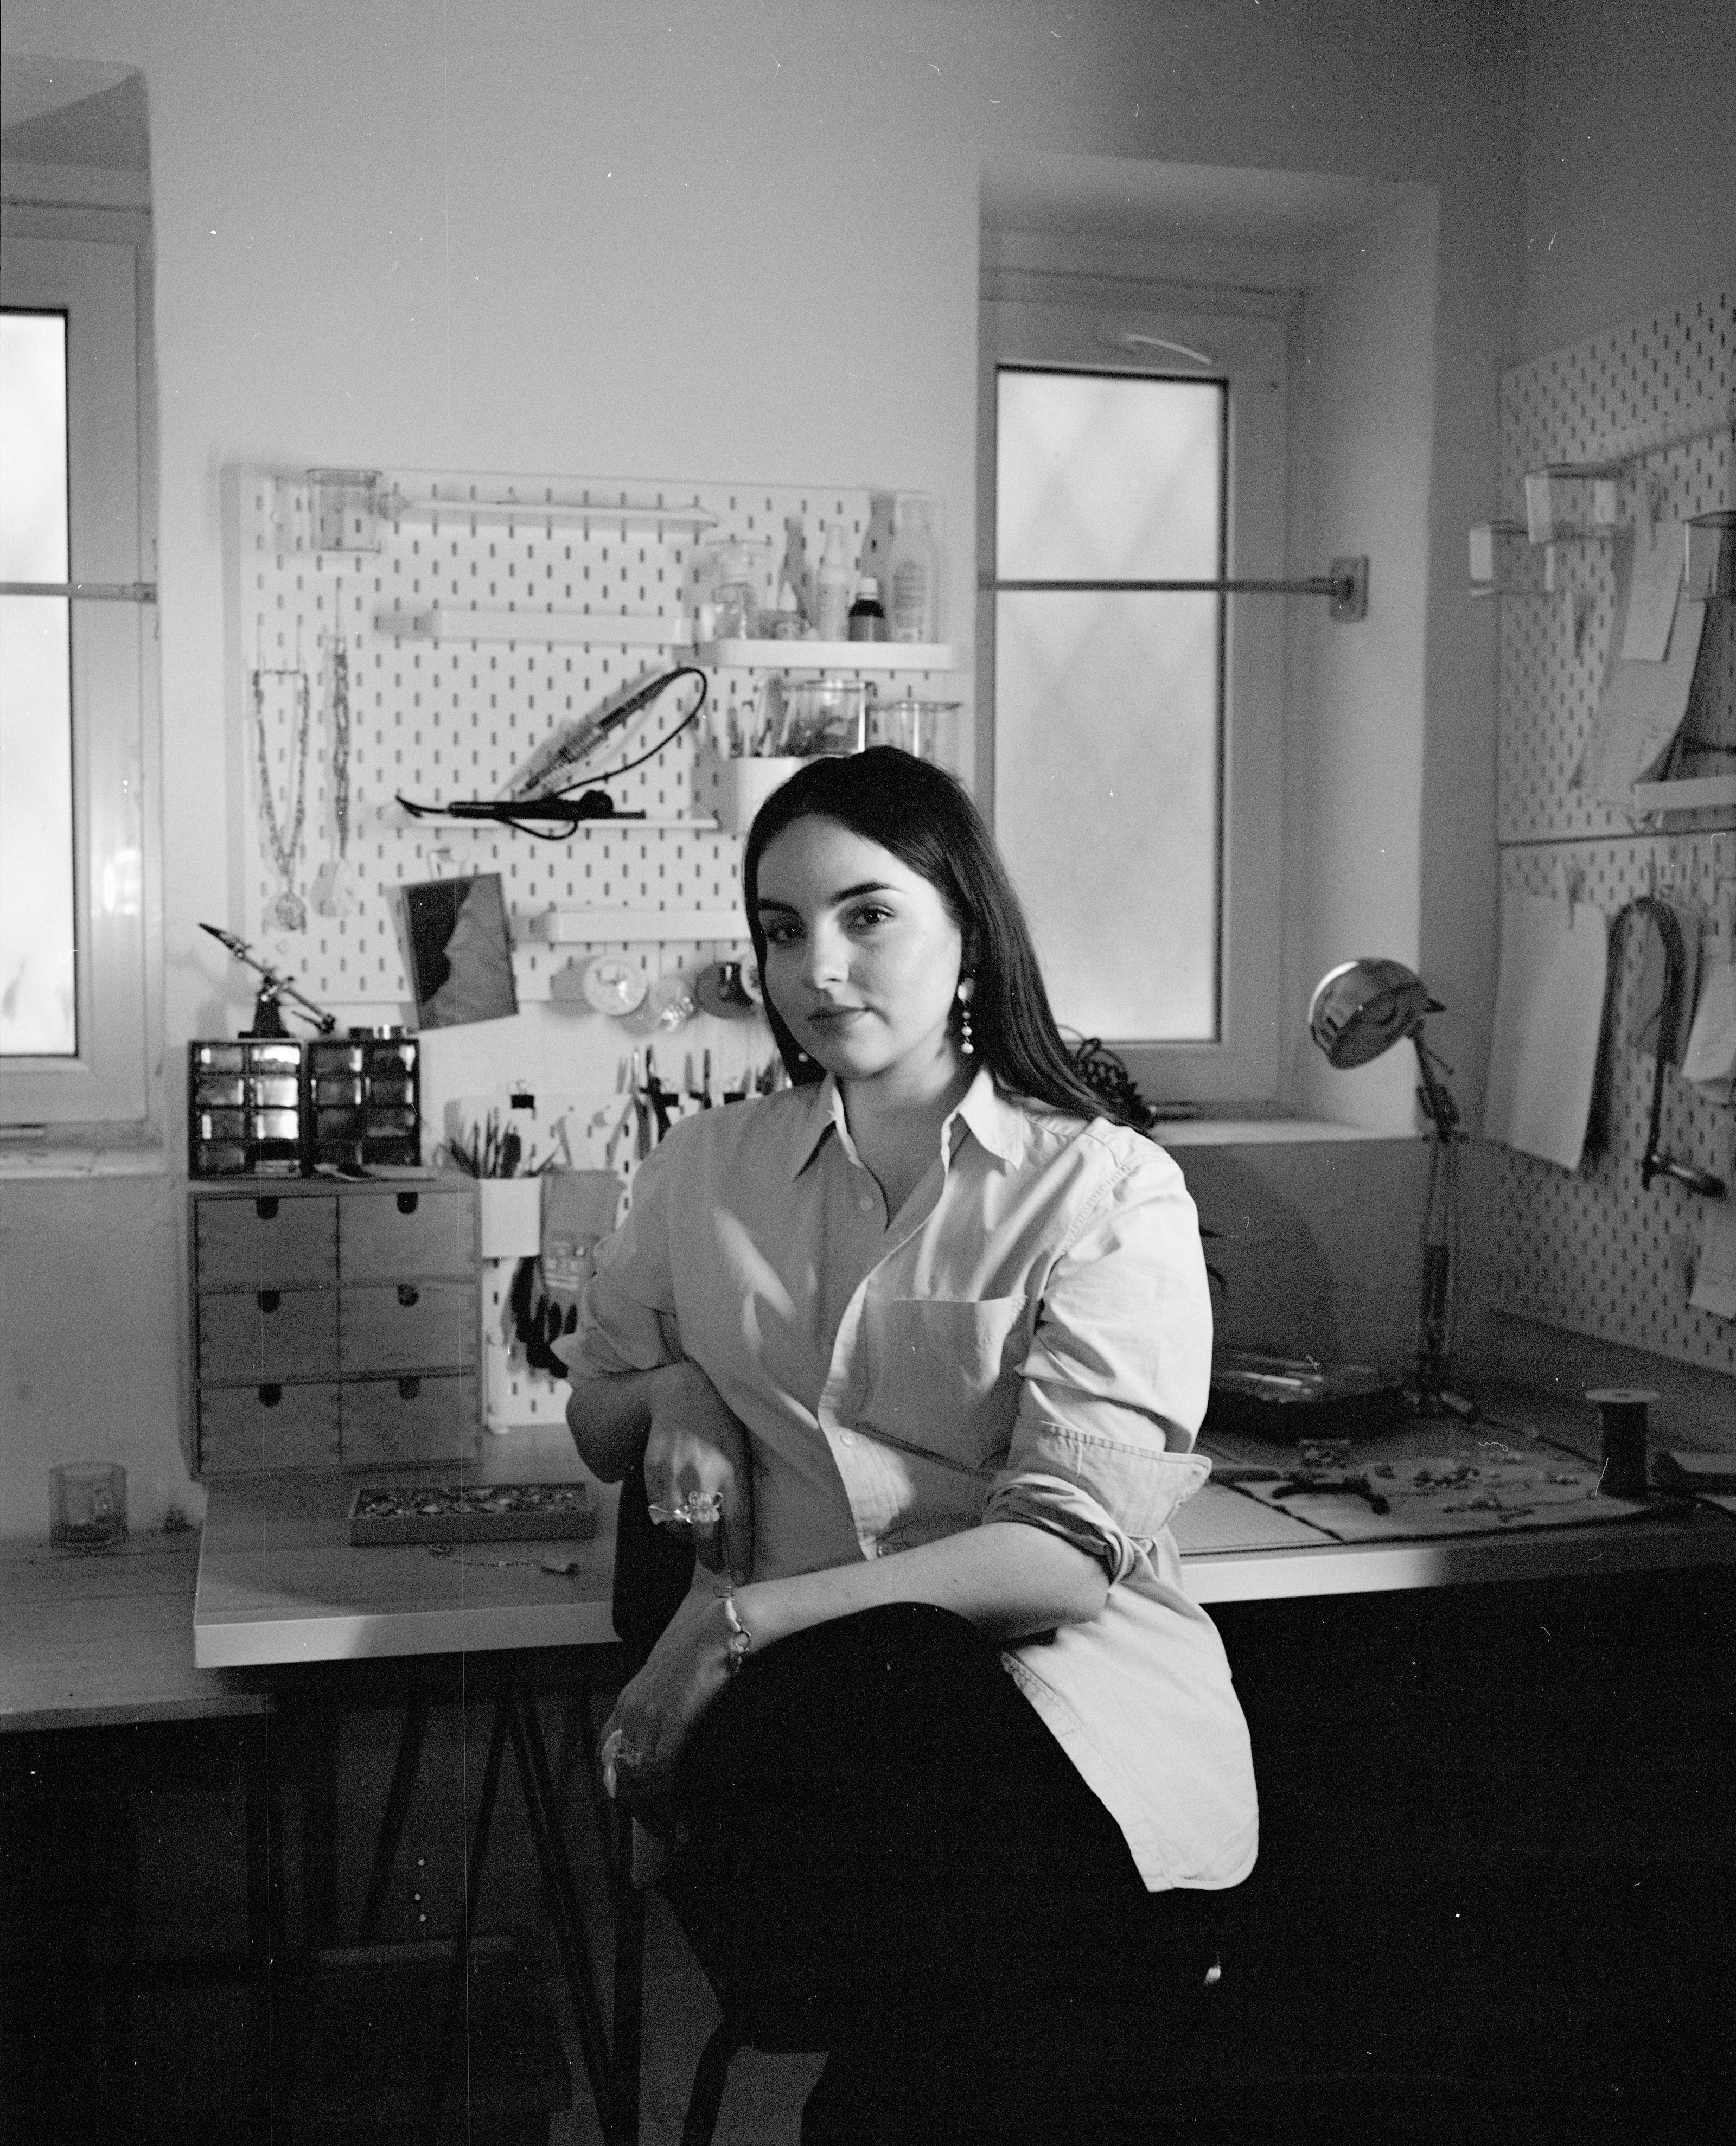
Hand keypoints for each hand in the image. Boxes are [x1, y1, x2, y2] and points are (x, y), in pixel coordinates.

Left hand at [599, 1577, 741, 1833]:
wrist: (729, 1623)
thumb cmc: (709, 1645)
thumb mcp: (676, 1673)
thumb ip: (667, 1699)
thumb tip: (676, 1727)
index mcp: (631, 1697)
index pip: (608, 1752)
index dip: (620, 1785)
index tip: (641, 1807)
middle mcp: (632, 1707)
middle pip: (617, 1772)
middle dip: (636, 1808)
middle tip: (661, 1831)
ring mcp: (649, 1712)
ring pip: (635, 1779)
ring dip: (653, 1814)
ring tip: (673, 1834)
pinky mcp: (671, 1718)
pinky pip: (658, 1773)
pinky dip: (666, 1804)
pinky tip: (681, 1822)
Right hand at [645, 1361, 753, 1583]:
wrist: (685, 1394)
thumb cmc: (722, 1427)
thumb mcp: (741, 1454)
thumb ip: (738, 1489)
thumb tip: (734, 1535)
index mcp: (734, 1471)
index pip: (739, 1525)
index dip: (740, 1556)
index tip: (741, 1578)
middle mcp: (704, 1476)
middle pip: (706, 1533)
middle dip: (711, 1557)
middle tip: (716, 1564)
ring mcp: (676, 1474)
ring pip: (679, 1527)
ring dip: (688, 1539)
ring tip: (696, 1538)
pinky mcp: (653, 1470)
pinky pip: (659, 1511)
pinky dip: (669, 1521)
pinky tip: (678, 1517)